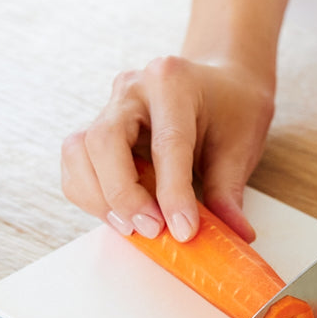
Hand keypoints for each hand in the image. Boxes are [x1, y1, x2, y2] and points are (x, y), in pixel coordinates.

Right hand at [60, 56, 274, 242]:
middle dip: (124, 194)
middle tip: (153, 230)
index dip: (172, 192)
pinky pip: (76, 163)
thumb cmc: (231, 111)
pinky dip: (90, 194)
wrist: (218, 85)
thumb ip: (228, 191)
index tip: (182, 231)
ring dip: (100, 198)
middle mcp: (132, 88)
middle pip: (105, 141)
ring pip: (79, 151)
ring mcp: (109, 105)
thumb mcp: (240, 147)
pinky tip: (120, 214)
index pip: (167, 142)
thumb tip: (236, 235)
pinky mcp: (96, 127)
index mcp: (173, 82)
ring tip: (133, 227)